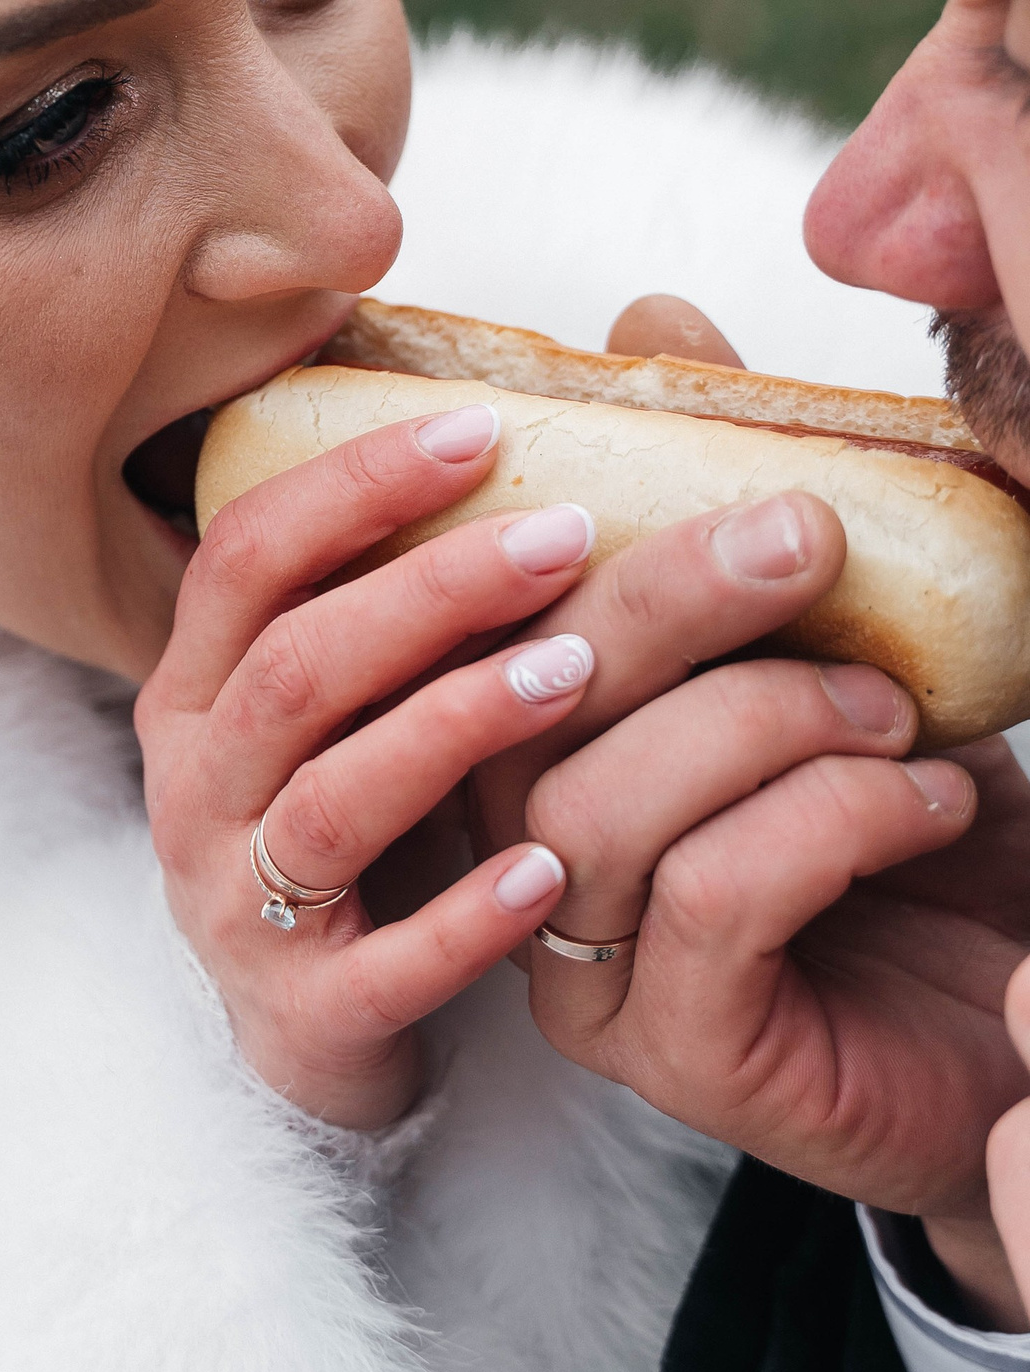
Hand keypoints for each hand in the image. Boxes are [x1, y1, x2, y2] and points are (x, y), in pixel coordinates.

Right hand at [136, 401, 601, 1131]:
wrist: (313, 1035)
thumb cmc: (359, 829)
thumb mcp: (345, 703)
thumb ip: (400, 591)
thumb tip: (521, 421)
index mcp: (198, 689)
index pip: (247, 555)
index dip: (354, 484)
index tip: (483, 428)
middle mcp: (195, 786)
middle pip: (295, 664)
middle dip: (429, 589)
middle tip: (566, 535)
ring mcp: (236, 905)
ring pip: (329, 798)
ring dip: (453, 725)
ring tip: (578, 673)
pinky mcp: (301, 1014)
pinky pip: (381, 965)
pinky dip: (464, 916)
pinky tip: (553, 866)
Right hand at [478, 293, 1029, 1320]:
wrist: (1019, 1019)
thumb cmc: (891, 821)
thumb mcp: (801, 632)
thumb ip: (711, 491)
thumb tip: (649, 317)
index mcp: (505, 752)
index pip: (403, 641)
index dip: (420, 539)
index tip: (526, 450)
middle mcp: (510, 864)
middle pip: (505, 713)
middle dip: (657, 600)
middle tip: (802, 532)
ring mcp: (583, 975)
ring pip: (596, 811)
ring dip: (765, 720)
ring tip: (897, 709)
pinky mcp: (678, 1054)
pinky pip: (710, 907)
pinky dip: (829, 821)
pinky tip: (927, 800)